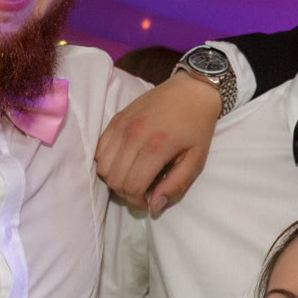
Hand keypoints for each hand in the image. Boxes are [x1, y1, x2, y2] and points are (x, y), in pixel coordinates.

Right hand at [96, 72, 220, 215]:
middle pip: (114, 179)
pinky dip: (107, 162)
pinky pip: (100, 149)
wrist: (191, 90)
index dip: (137, 202)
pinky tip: (124, 163)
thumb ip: (176, 185)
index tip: (148, 203)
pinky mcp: (116, 119)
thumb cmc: (197, 126)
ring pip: (103, 166)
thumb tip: (155, 206)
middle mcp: (133, 135)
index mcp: (156, 147)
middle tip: (141, 193)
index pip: (132, 187)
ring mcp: (122, 125)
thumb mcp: (196, 159)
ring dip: (115, 179)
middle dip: (126, 194)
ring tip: (132, 178)